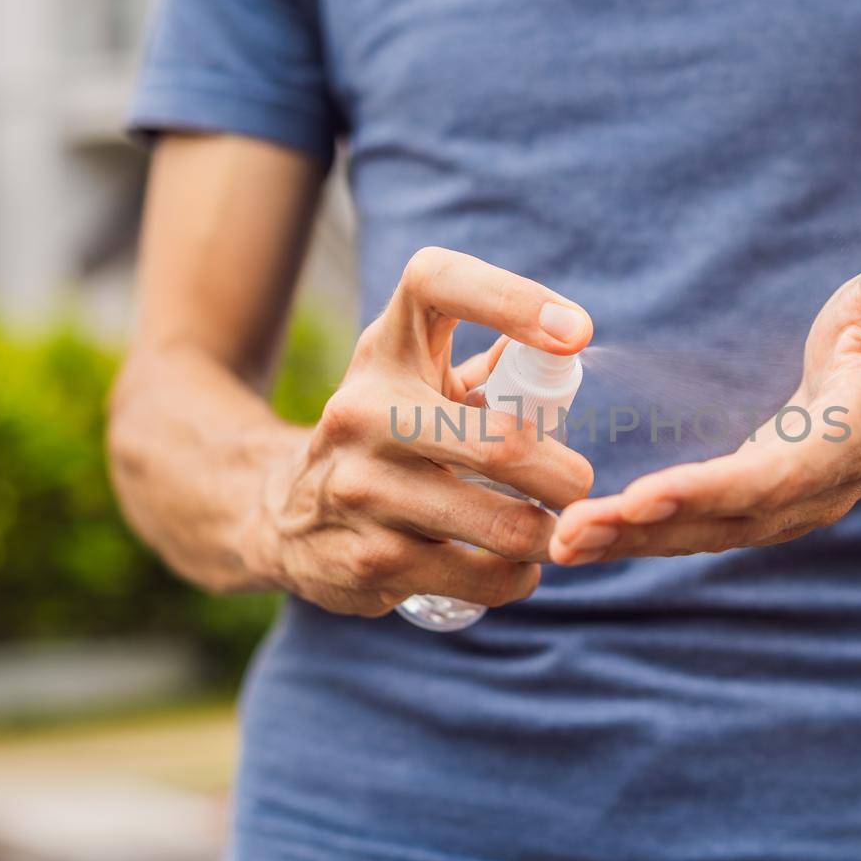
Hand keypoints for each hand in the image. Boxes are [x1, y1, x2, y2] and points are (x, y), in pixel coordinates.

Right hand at [247, 247, 593, 615]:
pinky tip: (515, 567)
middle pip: (503, 444)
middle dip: (567, 477)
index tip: (578, 333)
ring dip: (552, 536)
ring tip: (555, 533)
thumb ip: (492, 366)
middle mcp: (364, 410)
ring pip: (506, 526)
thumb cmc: (384, 434)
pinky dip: (520, 577)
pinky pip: (485, 577)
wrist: (281, 514)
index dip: (512, 298)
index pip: (436, 282)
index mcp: (388, 350)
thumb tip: (570, 345)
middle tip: (579, 489)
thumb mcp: (416, 382)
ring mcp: (361, 489)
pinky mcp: (368, 562)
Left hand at [549, 261, 860, 564]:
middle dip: (646, 529)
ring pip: (703, 532)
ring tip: (561, 544)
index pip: (776, 474)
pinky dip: (640, 535)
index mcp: (852, 436)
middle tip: (569, 534)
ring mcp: (787, 503)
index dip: (709, 489)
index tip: (641, 496)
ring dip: (631, 542)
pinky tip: (581, 537)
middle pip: (725, 518)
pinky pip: (695, 526)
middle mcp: (816, 486)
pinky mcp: (757, 503)